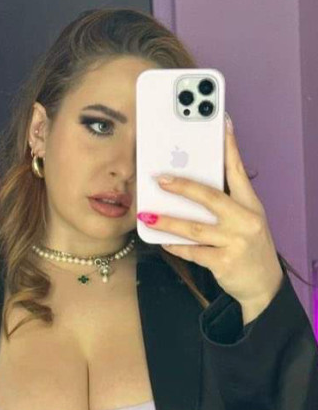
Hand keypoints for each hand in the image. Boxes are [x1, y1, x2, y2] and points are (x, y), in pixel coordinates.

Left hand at [138, 113, 283, 308]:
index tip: (221, 124)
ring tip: (147, 215)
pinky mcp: (223, 262)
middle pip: (211, 197)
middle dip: (183, 186)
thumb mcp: (247, 221)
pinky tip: (162, 241)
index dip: (230, 147)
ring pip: (194, 228)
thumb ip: (228, 203)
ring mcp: (235, 242)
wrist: (263, 285)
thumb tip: (195, 184)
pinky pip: (192, 251)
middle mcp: (246, 221)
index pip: (239, 171)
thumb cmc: (249, 247)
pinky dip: (175, 246)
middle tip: (159, 179)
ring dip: (167, 221)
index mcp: (251, 206)